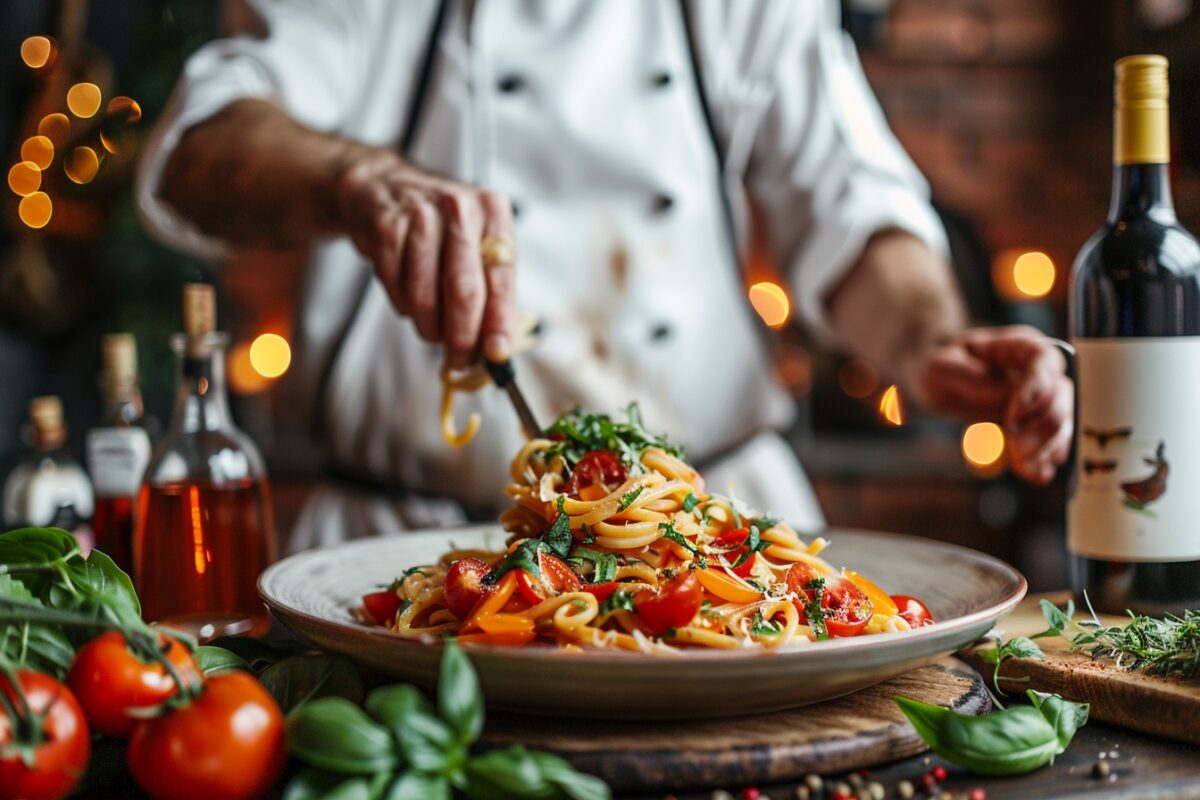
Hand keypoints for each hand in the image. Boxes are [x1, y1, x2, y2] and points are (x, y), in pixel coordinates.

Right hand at [334, 152, 515, 366]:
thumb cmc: (442, 228)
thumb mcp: (479, 246)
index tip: (497, 354)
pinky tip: (408, 298)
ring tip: (431, 328)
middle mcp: (460, 208)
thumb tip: (498, 348)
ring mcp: (420, 214)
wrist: (386, 188)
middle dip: (461, 336)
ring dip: (428, 325)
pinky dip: (402, 304)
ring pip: (425, 294)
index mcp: (494, 212)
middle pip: (464, 290)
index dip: (499, 321)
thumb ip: (493, 294)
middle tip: (459, 359)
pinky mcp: (386, 226)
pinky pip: (394, 285)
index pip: (502, 277)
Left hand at [913, 326, 1072, 485]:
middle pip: (1061, 395)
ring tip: (1025, 468)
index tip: (1013, 417)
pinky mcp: (1036, 426)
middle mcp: (1039, 371)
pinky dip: (1045, 461)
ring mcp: (1042, 399)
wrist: (936, 383)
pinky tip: (1036, 475)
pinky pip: (1051, 444)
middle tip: (1019, 451)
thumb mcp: (942, 370)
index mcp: (1019, 345)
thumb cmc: (938, 368)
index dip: (1036, 389)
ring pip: (1062, 423)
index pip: (1044, 360)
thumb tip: (1012, 406)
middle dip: (1044, 426)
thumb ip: (976, 384)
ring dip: (1048, 448)